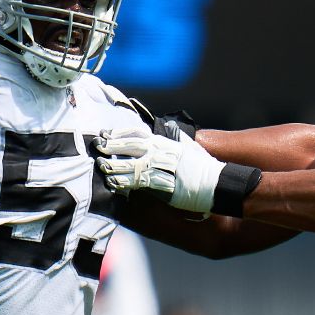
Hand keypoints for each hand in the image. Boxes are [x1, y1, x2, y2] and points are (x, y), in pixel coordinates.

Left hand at [94, 127, 224, 213]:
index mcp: (166, 142)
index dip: (121, 132)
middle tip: (97, 145)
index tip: (107, 133)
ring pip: (133, 163)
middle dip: (113, 145)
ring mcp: (163, 167)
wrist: (217, 183)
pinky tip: (114, 183)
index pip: (139, 133)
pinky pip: (139, 182)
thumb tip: (164, 130)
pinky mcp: (163, 184)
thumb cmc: (203, 167)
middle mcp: (162, 152)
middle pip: (132, 145)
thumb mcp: (188, 148)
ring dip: (115, 165)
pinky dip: (125, 182)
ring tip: (101, 166)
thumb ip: (174, 140)